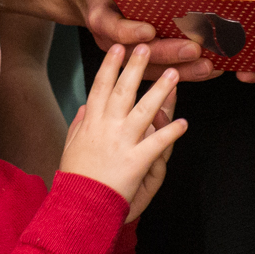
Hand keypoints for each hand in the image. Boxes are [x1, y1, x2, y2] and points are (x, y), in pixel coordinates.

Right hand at [2, 0, 211, 78]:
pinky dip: (183, 72)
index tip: (148, 31)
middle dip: (166, 53)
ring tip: (208, 66)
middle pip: (135, 52)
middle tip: (194, 49)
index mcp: (99, 10)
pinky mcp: (137, 56)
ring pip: (149, 68)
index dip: (128, 31)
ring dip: (180, 70)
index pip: (110, 25)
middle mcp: (109, 35)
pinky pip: (158, 70)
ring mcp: (123, 49)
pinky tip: (208, 69)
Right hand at [59, 45, 188, 221]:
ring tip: (173, 75)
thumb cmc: (76, 177)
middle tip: (146, 48)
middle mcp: (107, 128)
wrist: (80, 205)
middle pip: (123, 91)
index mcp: (91, 123)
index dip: (110, 66)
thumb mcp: (70, 146)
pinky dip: (171, 133)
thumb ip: (79, 124)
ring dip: (160, 91)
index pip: (100, 87)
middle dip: (135, 68)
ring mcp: (123, 143)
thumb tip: (85, 106)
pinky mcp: (136, 161)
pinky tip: (184, 123)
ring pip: (144, 111)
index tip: (117, 48)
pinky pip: (157, 144)